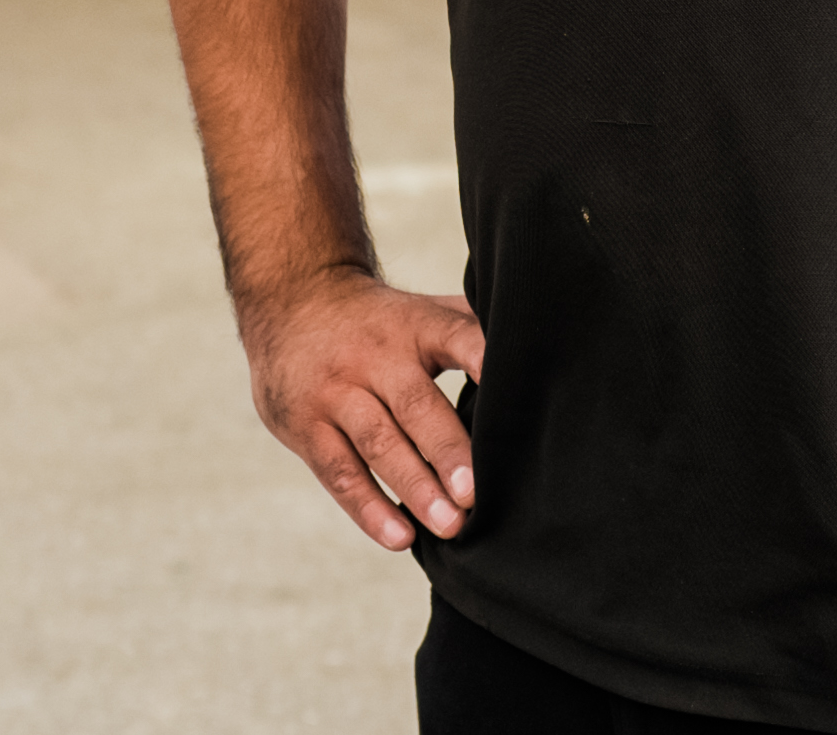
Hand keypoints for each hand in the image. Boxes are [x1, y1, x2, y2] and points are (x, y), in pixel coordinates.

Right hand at [241, 266, 485, 548]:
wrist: (291, 301)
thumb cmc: (381, 322)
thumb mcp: (422, 311)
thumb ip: (472, 330)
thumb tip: (545, 353)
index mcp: (415, 326)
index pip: (454, 337)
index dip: (482, 361)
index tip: (510, 389)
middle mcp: (374, 356)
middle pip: (414, 403)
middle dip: (446, 450)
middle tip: (475, 494)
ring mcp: (335, 390)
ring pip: (376, 441)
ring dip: (413, 486)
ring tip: (449, 525)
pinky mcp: (304, 424)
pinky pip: (338, 470)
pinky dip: (368, 508)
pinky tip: (399, 536)